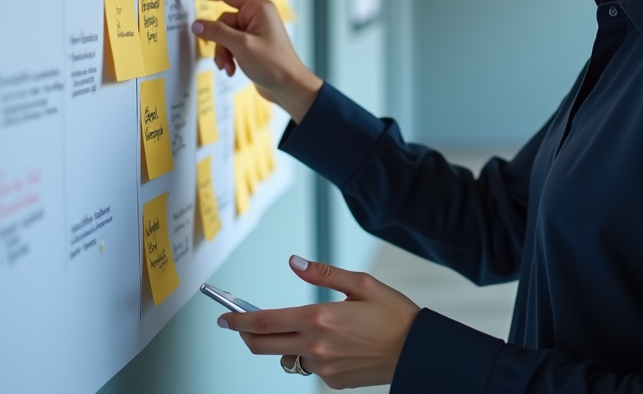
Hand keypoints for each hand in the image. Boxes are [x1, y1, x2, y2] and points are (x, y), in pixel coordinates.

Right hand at [175, 0, 321, 121]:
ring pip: (222, 35)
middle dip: (218, 41)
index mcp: (258, 8)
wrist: (289, 87)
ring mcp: (253, 31)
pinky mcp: (250, 44)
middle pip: (222, 21)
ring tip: (229, 67)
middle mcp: (256, 16)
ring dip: (222, 52)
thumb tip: (196, 25)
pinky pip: (229, 45)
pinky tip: (233, 70)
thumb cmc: (275, 64)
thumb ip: (217, 33)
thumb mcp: (242, 46)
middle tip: (225, 59)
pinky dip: (227, 57)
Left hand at [217, 255, 420, 389]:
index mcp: (320, 318)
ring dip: (289, 343)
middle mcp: (315, 346)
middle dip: (246, 336)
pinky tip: (339, 344)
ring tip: (317, 328)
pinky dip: (314, 355)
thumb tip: (294, 261)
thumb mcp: (363, 284)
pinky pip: (311, 367)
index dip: (238, 320)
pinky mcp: (332, 381)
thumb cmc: (394, 314)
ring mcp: (322, 368)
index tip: (224, 317)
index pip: (264, 322)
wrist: (418, 351)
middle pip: (262, 346)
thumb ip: (323, 273)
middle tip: (241, 326)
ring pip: (289, 356)